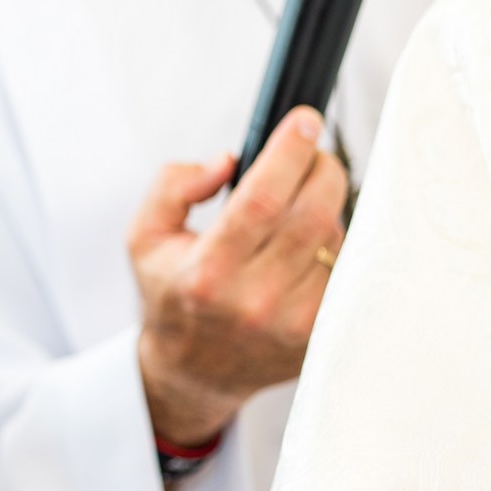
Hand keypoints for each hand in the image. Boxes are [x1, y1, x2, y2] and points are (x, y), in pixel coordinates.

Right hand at [126, 107, 347, 447]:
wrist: (193, 370)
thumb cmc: (172, 294)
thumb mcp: (144, 236)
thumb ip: (173, 186)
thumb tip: (228, 161)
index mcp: (206, 273)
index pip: (263, 200)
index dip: (290, 152)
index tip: (304, 120)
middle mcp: (253, 302)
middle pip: (314, 215)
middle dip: (322, 168)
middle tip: (313, 152)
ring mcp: (293, 324)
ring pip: (333, 240)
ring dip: (326, 207)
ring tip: (299, 204)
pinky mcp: (320, 336)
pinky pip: (346, 270)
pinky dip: (334, 244)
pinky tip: (311, 240)